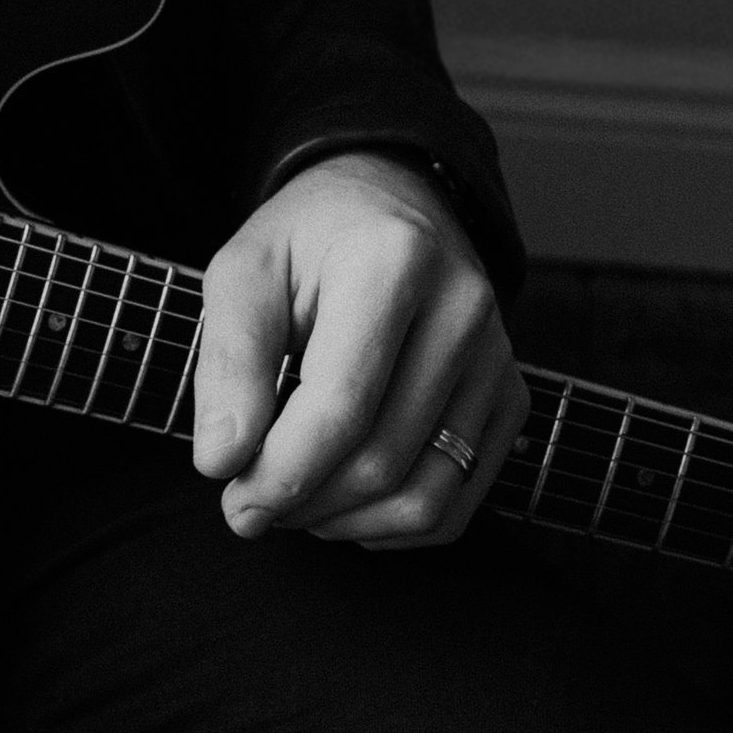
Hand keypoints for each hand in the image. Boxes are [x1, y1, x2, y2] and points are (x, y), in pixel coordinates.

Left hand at [191, 149, 525, 548]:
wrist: (391, 205)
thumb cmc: (308, 241)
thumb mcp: (245, 271)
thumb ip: (231, 362)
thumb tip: (223, 461)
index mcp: (392, 261)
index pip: (341, 406)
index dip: (282, 472)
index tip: (235, 502)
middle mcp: (462, 310)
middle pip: (382, 459)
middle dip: (305, 502)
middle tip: (251, 504)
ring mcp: (497, 359)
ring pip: (426, 497)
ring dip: (346, 523)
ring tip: (294, 502)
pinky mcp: (509, 398)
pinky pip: (458, 502)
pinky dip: (393, 527)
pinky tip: (344, 503)